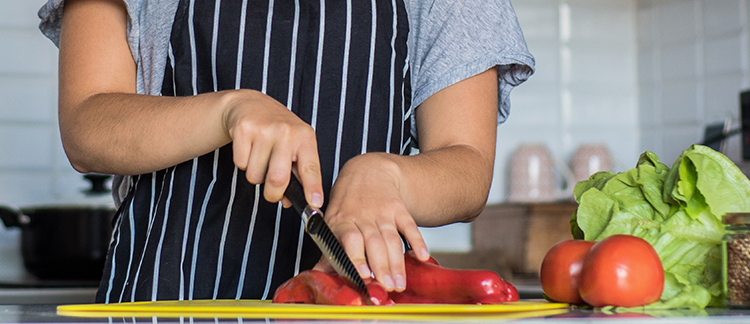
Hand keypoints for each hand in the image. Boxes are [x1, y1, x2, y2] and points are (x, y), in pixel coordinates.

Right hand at [223, 90, 322, 207]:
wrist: (251, 104)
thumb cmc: (278, 130)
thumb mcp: (295, 146)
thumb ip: (296, 174)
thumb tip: (288, 202)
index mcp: (305, 137)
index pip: (311, 168)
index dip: (313, 188)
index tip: (315, 204)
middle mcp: (287, 132)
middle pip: (278, 179)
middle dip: (273, 193)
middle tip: (272, 193)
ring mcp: (264, 129)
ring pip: (256, 175)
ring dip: (256, 175)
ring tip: (260, 157)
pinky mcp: (243, 129)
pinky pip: (241, 164)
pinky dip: (243, 163)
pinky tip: (249, 148)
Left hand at [317, 153, 429, 291]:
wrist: (368, 170)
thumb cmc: (348, 202)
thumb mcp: (332, 222)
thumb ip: (328, 251)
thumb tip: (316, 275)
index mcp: (342, 221)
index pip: (350, 240)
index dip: (357, 257)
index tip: (363, 275)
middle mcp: (363, 216)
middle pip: (374, 243)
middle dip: (381, 266)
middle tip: (386, 287)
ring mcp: (382, 212)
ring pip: (392, 239)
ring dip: (397, 262)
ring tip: (399, 283)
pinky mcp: (399, 209)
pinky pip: (409, 225)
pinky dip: (417, 241)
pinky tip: (422, 255)